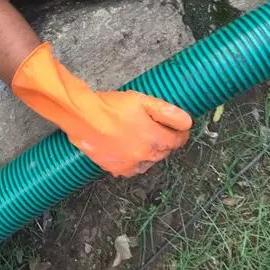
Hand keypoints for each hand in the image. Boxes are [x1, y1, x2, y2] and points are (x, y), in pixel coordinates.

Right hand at [11, 42, 191, 176]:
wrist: (83, 116)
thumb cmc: (111, 106)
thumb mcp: (142, 101)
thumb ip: (167, 112)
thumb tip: (186, 122)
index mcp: (155, 140)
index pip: (177, 141)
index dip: (179, 133)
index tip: (178, 128)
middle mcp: (145, 157)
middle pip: (163, 151)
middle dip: (163, 141)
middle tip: (156, 128)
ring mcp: (129, 165)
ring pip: (147, 161)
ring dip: (148, 152)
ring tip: (139, 137)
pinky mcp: (114, 168)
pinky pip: (130, 168)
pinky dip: (131, 160)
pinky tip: (125, 147)